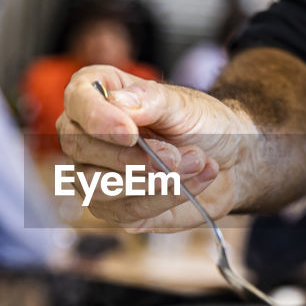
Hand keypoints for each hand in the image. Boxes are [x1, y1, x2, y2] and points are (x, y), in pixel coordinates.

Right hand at [56, 65, 258, 231]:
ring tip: (194, 165)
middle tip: (176, 156)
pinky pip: (126, 211)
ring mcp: (94, 174)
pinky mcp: (113, 208)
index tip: (131, 134)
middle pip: (80, 148)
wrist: (227, 158)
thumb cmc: (199, 123)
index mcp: (98, 94)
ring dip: (151, 181)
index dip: (98, 119)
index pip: (77, 100)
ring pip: (97, 186)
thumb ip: (151, 100)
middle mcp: (87, 134)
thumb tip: (117, 102)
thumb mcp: (184, 104)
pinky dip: (164, 198)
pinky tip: (191, 183)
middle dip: (131, 158)